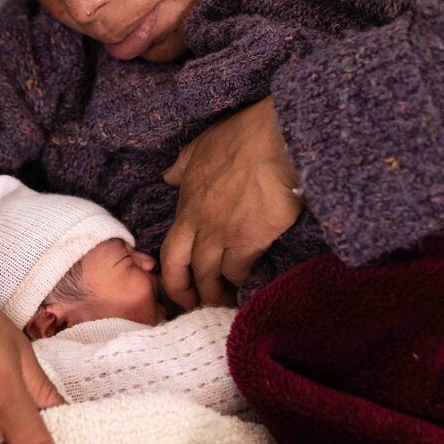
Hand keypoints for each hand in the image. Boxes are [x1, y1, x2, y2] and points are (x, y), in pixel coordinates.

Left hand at [161, 96, 301, 309]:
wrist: (275, 140)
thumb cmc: (240, 138)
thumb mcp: (200, 147)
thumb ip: (183, 166)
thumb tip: (169, 176)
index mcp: (187, 206)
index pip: (170, 252)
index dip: (172, 277)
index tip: (179, 289)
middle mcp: (202, 225)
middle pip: (188, 271)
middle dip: (191, 294)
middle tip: (201, 306)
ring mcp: (225, 234)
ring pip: (215, 277)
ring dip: (219, 293)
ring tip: (227, 302)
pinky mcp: (253, 239)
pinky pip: (242, 270)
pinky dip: (244, 281)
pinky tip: (249, 285)